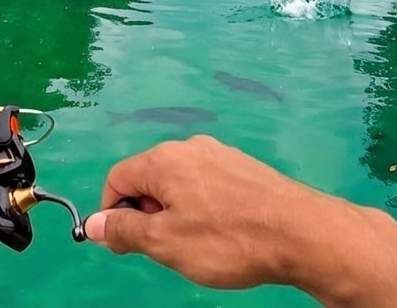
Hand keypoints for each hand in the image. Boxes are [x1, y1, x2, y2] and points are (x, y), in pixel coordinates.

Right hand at [84, 135, 396, 307]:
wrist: (302, 233)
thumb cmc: (229, 240)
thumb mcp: (165, 244)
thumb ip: (125, 231)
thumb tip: (94, 223)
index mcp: (165, 159)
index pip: (118, 178)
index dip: (113, 214)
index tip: (127, 245)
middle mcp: (192, 147)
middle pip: (149, 179)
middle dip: (148, 214)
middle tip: (166, 249)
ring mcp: (222, 155)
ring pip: (180, 184)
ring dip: (177, 214)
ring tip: (199, 245)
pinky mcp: (246, 169)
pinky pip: (208, 186)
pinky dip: (204, 209)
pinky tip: (224, 234)